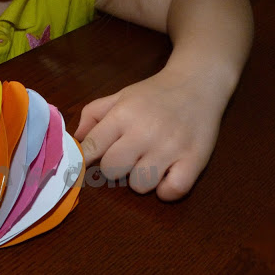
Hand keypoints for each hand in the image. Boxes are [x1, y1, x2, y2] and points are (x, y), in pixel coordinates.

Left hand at [74, 69, 228, 199]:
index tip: (89, 162)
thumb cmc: (154, 95)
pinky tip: (167, 175)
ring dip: (142, 179)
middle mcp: (145, 131)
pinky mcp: (194, 160)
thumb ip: (92, 115)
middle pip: (111, 171)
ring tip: (150, 163)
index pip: (92, 148)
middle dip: (115, 168)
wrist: (197, 83)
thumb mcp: (119, 96)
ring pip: (140, 185)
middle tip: (128, 157)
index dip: (86, 159)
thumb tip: (76, 142)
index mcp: (123, 115)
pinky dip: (167, 189)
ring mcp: (170, 147)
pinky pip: (172, 191)